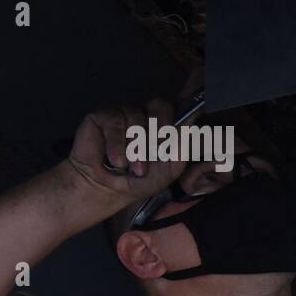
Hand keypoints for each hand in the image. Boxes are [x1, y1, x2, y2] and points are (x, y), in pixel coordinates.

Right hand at [62, 98, 193, 204]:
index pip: (181, 108)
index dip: (188, 111)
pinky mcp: (101, 116)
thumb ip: (182, 150)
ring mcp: (124, 113)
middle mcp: (145, 115)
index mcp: (165, 125)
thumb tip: (193, 131)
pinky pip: (113, 121)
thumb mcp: (169, 169)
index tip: (191, 124)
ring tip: (133, 168)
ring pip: (136, 115)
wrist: (108, 190)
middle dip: (162, 127)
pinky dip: (117, 144)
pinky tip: (117, 161)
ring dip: (136, 146)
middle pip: (160, 104)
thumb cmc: (140, 179)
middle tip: (158, 149)